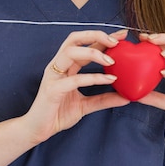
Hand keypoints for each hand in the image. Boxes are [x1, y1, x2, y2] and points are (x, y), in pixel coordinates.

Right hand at [24, 29, 129, 143]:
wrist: (38, 130)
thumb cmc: (58, 114)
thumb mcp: (86, 105)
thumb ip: (104, 99)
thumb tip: (126, 97)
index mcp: (65, 66)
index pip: (84, 44)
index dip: (102, 37)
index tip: (122, 35)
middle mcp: (58, 66)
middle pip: (74, 39)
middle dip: (96, 35)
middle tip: (116, 40)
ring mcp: (53, 76)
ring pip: (70, 52)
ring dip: (93, 52)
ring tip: (111, 59)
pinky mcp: (52, 90)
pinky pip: (73, 79)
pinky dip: (92, 77)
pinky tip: (108, 79)